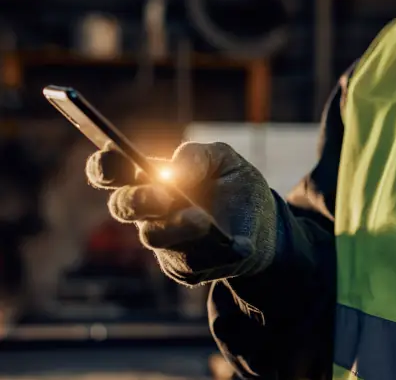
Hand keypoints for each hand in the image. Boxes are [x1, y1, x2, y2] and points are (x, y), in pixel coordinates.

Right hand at [85, 142, 280, 285]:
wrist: (264, 225)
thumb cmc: (235, 185)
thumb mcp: (222, 159)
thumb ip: (196, 156)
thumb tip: (176, 170)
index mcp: (152, 178)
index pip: (112, 172)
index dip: (102, 166)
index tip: (108, 155)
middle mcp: (151, 212)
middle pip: (123, 206)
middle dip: (138, 199)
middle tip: (163, 195)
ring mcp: (164, 241)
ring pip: (153, 236)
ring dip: (175, 226)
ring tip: (200, 218)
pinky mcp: (184, 267)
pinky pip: (187, 260)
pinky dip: (204, 247)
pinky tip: (220, 239)